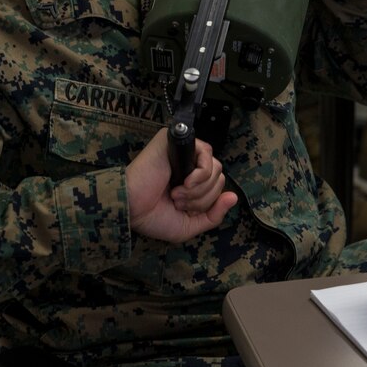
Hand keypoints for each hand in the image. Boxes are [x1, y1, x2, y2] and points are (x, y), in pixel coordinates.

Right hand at [126, 128, 237, 242]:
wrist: (131, 208)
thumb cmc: (153, 217)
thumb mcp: (190, 225)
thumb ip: (214, 215)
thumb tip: (234, 197)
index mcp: (192, 182)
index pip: (218, 187)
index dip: (206, 203)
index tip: (184, 210)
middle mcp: (189, 166)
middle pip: (219, 177)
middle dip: (202, 198)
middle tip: (178, 202)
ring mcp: (183, 152)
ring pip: (215, 167)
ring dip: (199, 189)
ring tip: (177, 194)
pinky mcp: (176, 141)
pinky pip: (205, 153)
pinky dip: (201, 174)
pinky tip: (186, 182)